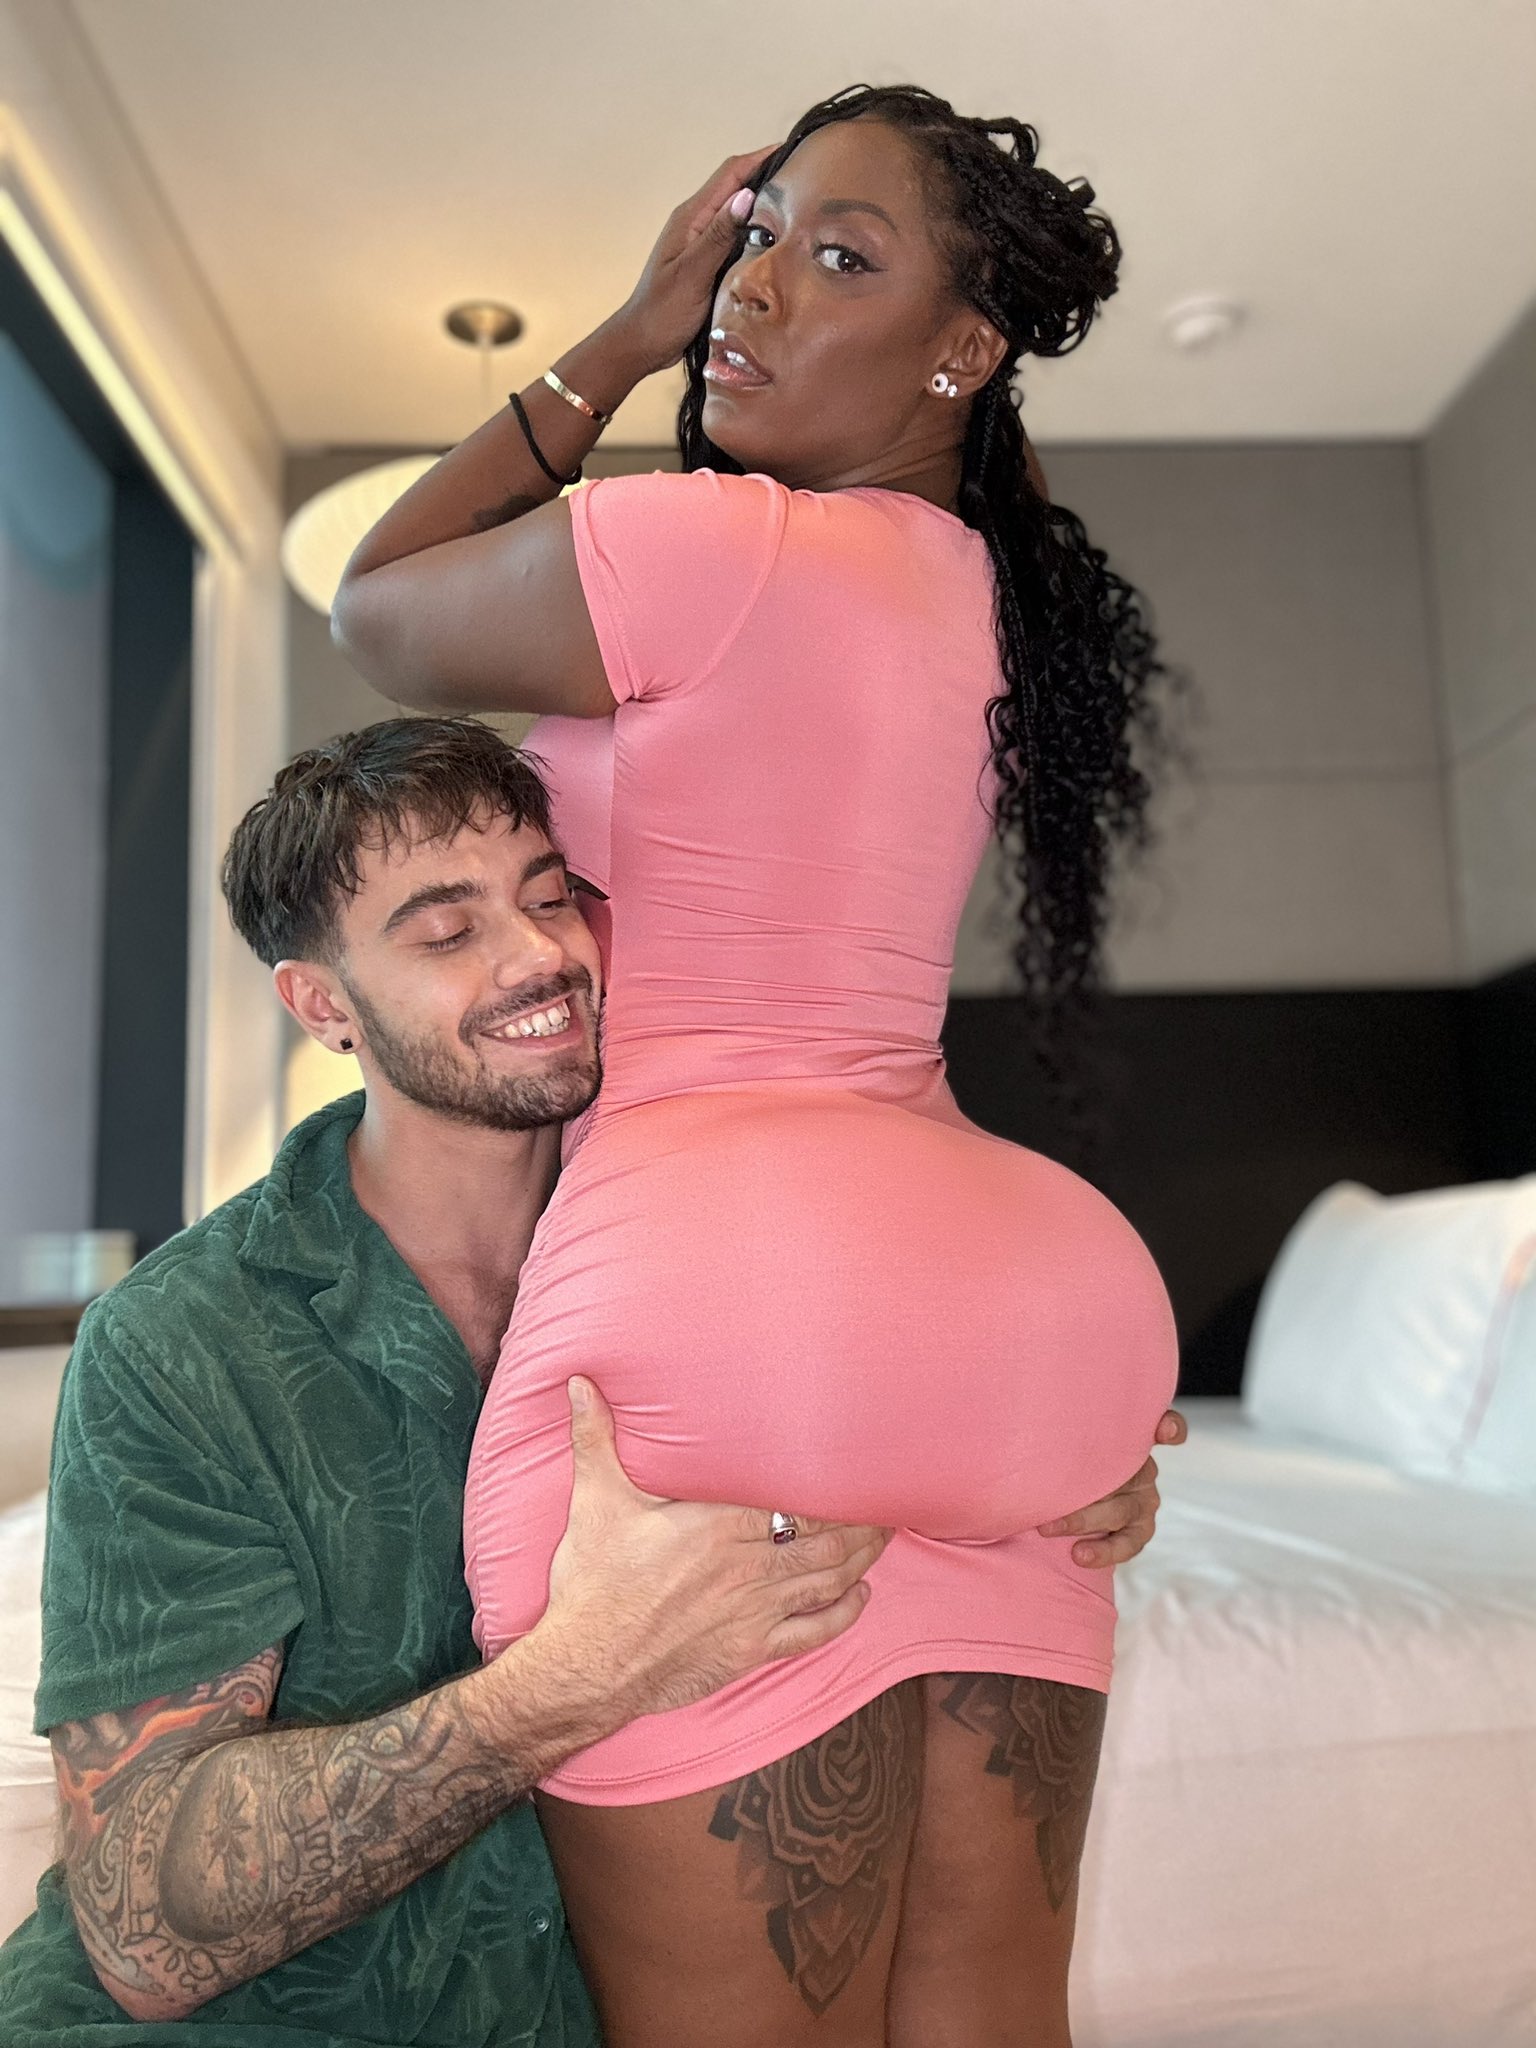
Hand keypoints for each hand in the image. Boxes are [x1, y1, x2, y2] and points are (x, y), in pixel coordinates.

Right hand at [530, 1377, 890, 1732]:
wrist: (587, 1667)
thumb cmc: (593, 1584)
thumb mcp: (594, 1501)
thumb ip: (595, 1438)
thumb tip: (579, 1383)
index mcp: (720, 1526)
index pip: (795, 1501)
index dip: (834, 1490)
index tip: (859, 1470)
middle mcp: (748, 1568)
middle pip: (824, 1540)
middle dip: (861, 1522)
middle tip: (888, 1504)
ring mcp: (754, 1613)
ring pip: (826, 1582)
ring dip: (860, 1560)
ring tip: (884, 1539)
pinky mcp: (751, 1652)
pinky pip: (811, 1634)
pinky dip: (843, 1615)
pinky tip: (859, 1598)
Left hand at [612, 147, 776, 376]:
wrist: (641, 343)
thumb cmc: (662, 312)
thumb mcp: (692, 274)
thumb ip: (719, 236)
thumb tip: (746, 197)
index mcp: (691, 218)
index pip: (730, 174)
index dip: (761, 157)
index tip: (793, 149)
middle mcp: (697, 223)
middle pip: (735, 186)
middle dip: (767, 173)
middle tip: (803, 173)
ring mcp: (702, 241)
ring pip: (737, 211)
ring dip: (763, 201)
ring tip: (797, 199)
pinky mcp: (707, 260)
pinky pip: (735, 235)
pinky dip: (755, 228)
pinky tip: (774, 236)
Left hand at [1037, 1408, 1187, 1567]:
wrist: (1067, 1500)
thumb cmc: (1065, 1459)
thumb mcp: (1068, 1441)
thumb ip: (1068, 1431)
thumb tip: (1025, 1404)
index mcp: (1133, 1439)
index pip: (1167, 1428)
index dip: (1171, 1427)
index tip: (1164, 1431)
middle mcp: (1144, 1468)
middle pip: (1129, 1473)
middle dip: (1089, 1485)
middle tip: (1049, 1493)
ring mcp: (1145, 1501)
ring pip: (1121, 1510)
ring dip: (1083, 1519)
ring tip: (1050, 1529)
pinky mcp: (1140, 1531)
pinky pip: (1127, 1544)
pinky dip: (1105, 1551)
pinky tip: (1079, 1556)